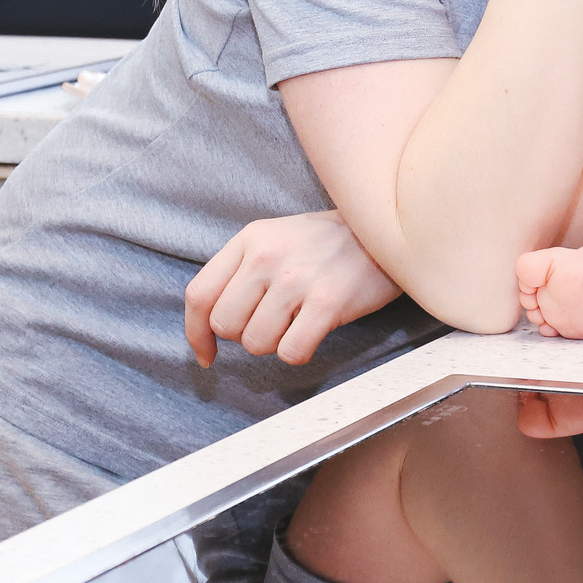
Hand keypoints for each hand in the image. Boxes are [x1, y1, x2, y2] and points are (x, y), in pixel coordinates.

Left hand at [184, 211, 400, 367]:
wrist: (386, 229)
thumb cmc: (328, 243)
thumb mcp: (275, 238)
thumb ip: (241, 271)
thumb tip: (209, 325)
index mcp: (250, 239)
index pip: (200, 295)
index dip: (196, 333)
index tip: (207, 353)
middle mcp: (267, 256)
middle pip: (225, 325)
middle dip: (245, 335)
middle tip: (272, 323)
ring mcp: (297, 278)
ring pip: (256, 343)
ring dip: (275, 343)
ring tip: (298, 320)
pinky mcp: (327, 301)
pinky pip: (291, 352)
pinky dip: (299, 351)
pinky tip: (314, 332)